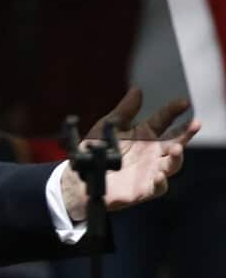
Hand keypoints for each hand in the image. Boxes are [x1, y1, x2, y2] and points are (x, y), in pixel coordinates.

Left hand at [61, 89, 199, 220]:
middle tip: (196, 123)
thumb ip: (125, 111)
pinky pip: (159, 186)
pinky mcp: (146, 188)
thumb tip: (137, 89)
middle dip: (187, 133)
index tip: (184, 102)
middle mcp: (154, 151)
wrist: (82, 176)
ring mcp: (152, 170)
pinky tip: (158, 174)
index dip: (174, 110)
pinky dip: (160, 181)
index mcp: (146, 133)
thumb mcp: (109, 127)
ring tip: (176, 148)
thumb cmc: (97, 150)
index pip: (165, 119)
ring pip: (172, 164)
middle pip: (176, 141)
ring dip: (177, 157)